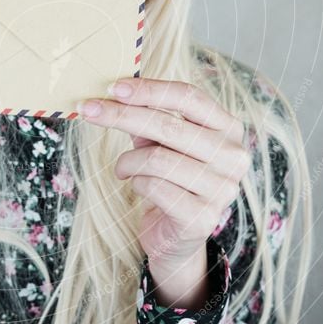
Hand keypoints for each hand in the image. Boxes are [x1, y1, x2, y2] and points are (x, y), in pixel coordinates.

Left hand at [76, 78, 250, 269]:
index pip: (190, 97)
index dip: (150, 90)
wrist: (175, 236)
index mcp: (229, 128)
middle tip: (89, 110)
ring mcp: (222, 189)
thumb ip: (147, 116)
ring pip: (157, 158)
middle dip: (122, 116)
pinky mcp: (202, 218)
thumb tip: (116, 90)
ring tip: (122, 168)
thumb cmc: (169, 179)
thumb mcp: (159, 142)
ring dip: (128, 161)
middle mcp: (233, 156)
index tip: (113, 87)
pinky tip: (137, 186)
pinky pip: (154, 188)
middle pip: (169, 125)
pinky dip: (136, 183)